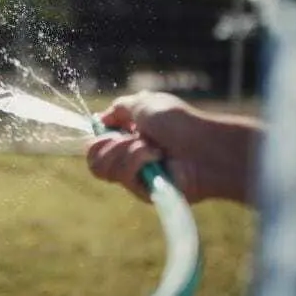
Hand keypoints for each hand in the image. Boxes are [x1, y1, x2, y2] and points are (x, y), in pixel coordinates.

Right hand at [86, 92, 261, 203]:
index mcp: (130, 135)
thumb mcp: (143, 103)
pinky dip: (137, 160)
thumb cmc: (178, 122)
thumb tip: (101, 119)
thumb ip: (118, 108)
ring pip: (103, 168)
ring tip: (151, 146)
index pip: (97, 144)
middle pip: (93, 160)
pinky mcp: (141, 191)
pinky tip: (157, 156)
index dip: (98, 135)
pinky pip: (122, 176)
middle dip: (108, 144)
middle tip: (129, 137)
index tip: (107, 126)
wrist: (202, 146)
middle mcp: (129, 156)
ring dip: (127, 150)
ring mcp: (135, 175)